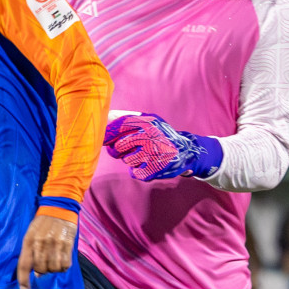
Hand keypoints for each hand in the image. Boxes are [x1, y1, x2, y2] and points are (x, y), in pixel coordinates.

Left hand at [15, 213, 75, 288]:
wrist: (59, 207)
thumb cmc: (42, 223)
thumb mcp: (31, 234)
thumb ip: (31, 253)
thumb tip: (38, 274)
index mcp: (29, 240)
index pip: (24, 264)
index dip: (23, 280)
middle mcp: (41, 243)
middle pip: (41, 269)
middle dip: (43, 271)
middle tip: (46, 264)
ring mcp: (54, 244)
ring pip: (54, 268)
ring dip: (54, 269)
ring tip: (55, 261)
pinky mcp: (67, 244)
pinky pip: (65, 264)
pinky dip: (64, 266)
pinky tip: (63, 260)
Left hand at [103, 113, 222, 180]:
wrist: (185, 151)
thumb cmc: (159, 135)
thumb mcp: (147, 121)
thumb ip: (126, 118)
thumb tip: (105, 116)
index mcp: (146, 122)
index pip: (118, 126)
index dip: (107, 134)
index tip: (103, 139)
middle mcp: (149, 136)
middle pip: (118, 147)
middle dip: (118, 151)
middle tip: (125, 150)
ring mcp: (153, 153)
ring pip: (127, 161)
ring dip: (131, 161)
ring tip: (144, 156)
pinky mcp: (155, 168)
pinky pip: (135, 173)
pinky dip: (139, 171)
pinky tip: (149, 165)